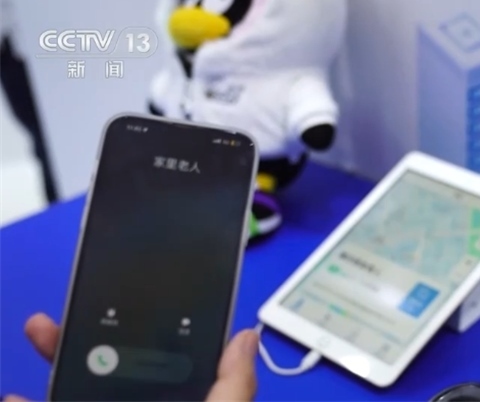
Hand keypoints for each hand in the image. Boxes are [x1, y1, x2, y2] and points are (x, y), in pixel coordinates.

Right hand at [3, 313, 258, 400]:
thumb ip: (234, 387)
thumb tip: (246, 337)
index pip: (164, 362)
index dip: (148, 331)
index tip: (129, 298)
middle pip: (114, 370)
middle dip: (85, 339)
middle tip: (60, 315)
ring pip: (79, 390)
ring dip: (57, 365)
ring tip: (39, 333)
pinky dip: (29, 401)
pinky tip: (14, 395)